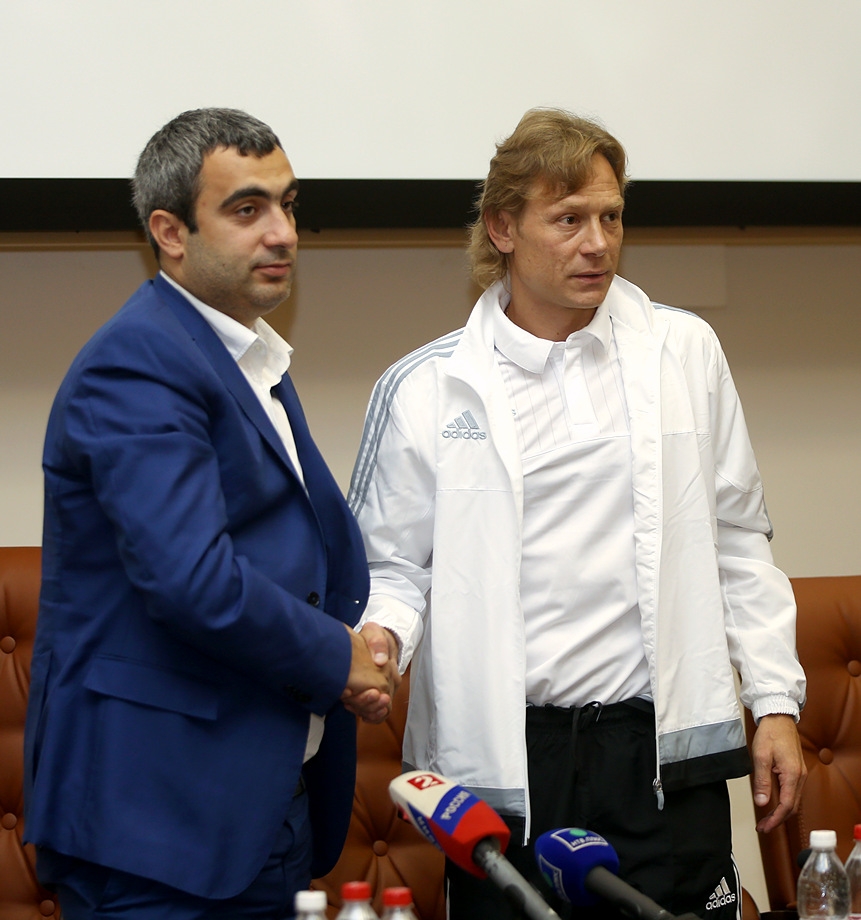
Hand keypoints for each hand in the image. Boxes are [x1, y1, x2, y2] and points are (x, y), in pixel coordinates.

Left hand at [339, 624, 397, 723]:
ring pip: (378, 712)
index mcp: (391, 671)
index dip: (368, 701)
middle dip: (364, 707)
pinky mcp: (378, 693)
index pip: (385, 696)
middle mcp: (391, 684)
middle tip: (348, 701)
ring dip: (362, 710)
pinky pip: (375, 712)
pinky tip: (350, 705)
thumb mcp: (374, 633)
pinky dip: (364, 712)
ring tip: (348, 703)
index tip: (351, 695)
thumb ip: (378, 644)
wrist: (374, 641)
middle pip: (382, 708)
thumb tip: (381, 661)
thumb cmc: (373, 637)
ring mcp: (386, 690)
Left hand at [751, 713, 806, 832]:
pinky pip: (792, 792)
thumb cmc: (770, 733)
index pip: (786, 806)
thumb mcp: (761, 756)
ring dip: (780, 811)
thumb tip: (762, 802)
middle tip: (763, 827)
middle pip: (792, 806)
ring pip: (793, 800)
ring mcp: (800, 774)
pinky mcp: (796, 770)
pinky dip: (783, 801)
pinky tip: (774, 803)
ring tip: (766, 819)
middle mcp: (800, 777)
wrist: (779, 718)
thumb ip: (762, 781)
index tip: (764, 827)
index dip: (775, 819)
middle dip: (777, 819)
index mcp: (792, 775)